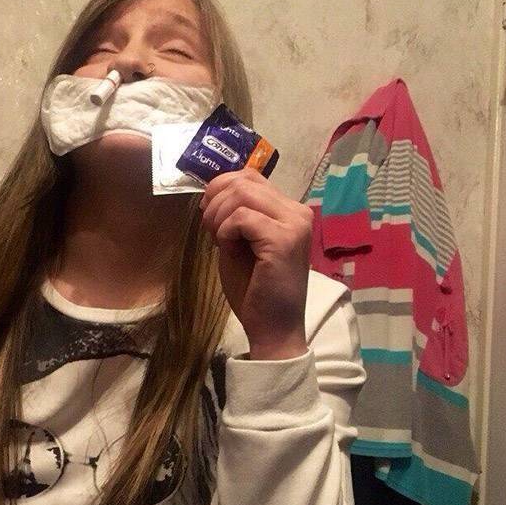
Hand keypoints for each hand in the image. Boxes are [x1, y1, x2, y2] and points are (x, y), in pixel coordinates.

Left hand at [199, 168, 311, 359]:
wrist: (273, 328)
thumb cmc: (254, 291)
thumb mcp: (240, 244)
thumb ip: (234, 216)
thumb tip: (213, 192)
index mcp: (288, 211)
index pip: (250, 176)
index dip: (221, 188)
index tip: (208, 215)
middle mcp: (297, 212)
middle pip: (244, 179)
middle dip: (215, 201)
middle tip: (209, 230)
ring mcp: (294, 224)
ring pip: (242, 192)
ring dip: (218, 215)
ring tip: (218, 240)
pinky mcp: (284, 239)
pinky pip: (242, 217)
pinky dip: (225, 230)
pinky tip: (227, 248)